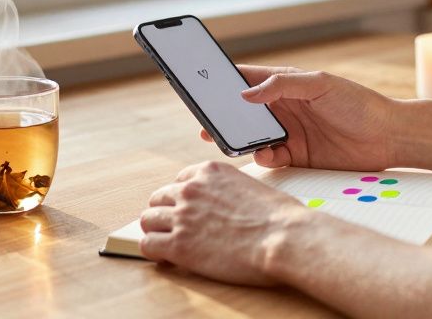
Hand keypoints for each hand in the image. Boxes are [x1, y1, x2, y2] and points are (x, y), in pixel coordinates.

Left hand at [139, 160, 308, 284]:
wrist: (283, 237)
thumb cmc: (279, 217)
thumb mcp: (251, 187)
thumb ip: (228, 191)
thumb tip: (225, 207)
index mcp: (209, 172)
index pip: (180, 181)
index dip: (182, 199)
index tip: (187, 211)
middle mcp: (191, 189)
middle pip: (159, 198)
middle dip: (166, 213)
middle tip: (175, 228)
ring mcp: (182, 216)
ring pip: (148, 219)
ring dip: (157, 231)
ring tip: (168, 244)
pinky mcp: (178, 245)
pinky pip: (148, 245)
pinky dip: (154, 252)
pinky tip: (166, 258)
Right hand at [201, 66, 396, 171]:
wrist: (389, 137)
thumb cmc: (359, 103)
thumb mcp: (321, 85)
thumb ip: (283, 85)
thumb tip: (247, 93)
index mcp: (286, 84)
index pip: (248, 78)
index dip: (224, 81)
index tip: (202, 85)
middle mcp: (284, 107)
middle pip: (244, 111)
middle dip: (224, 117)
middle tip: (206, 124)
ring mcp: (289, 132)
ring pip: (253, 136)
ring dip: (241, 140)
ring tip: (231, 142)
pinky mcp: (298, 156)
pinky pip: (270, 157)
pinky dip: (263, 157)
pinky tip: (266, 155)